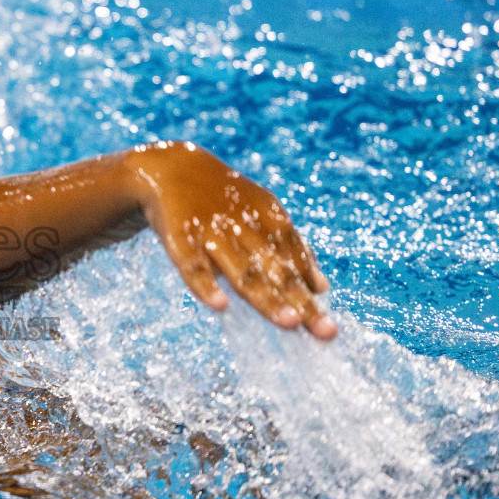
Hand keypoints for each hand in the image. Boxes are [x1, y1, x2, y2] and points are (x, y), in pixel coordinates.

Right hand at [126, 143, 335, 339]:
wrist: (170, 167)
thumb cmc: (223, 201)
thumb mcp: (260, 215)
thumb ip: (291, 249)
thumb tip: (322, 288)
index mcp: (268, 218)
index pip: (295, 258)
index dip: (311, 290)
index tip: (328, 328)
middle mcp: (245, 226)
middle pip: (276, 269)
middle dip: (300, 300)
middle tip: (325, 332)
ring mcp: (212, 232)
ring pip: (243, 270)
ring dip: (266, 297)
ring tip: (289, 323)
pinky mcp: (180, 238)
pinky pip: (193, 264)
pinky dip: (205, 284)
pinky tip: (219, 306)